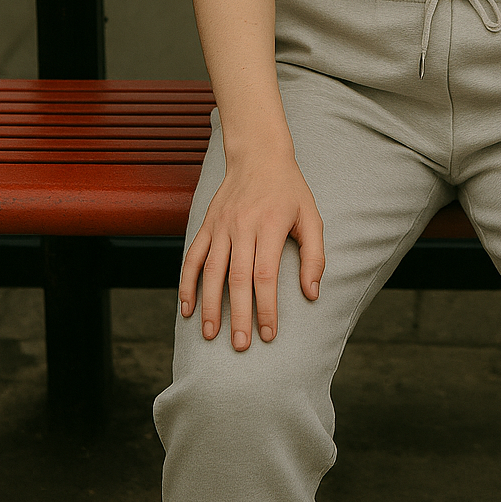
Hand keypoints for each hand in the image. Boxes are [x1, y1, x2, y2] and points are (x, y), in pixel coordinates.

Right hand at [178, 147, 324, 350]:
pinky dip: (186, 283)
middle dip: (238, 315)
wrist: (258, 155)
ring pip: (211, 271)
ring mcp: (221, 225)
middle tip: (240, 346)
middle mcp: (243, 226)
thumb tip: (311, 293)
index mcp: (271, 225)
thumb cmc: (290, 190)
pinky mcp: (207, 224)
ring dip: (209, 305)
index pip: (266, 275)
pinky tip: (186, 307)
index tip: (269, 334)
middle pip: (238, 278)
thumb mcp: (311, 217)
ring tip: (211, 334)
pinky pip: (192, 257)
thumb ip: (314, 256)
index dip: (267, 307)